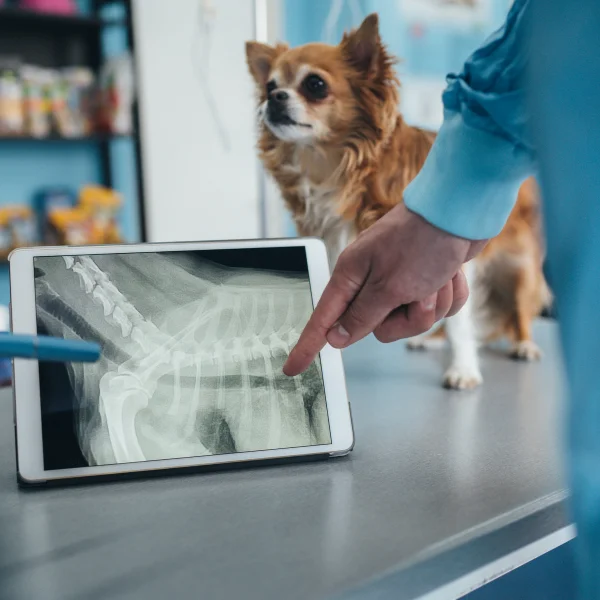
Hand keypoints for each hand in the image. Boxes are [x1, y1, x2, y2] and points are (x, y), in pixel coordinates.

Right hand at [283, 203, 486, 375]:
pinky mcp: (425, 280)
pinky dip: (448, 295)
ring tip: (438, 277)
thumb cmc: (421, 242)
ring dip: (433, 303)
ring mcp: (400, 280)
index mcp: (352, 276)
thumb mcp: (388, 286)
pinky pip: (436, 308)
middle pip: (380, 327)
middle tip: (418, 293)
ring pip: (413, 320)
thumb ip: (361, 317)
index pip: (323, 320)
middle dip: (408, 318)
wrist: (460, 210)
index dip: (308, 346)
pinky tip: (451, 274)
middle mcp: (372, 280)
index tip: (292, 368)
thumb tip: (336, 338)